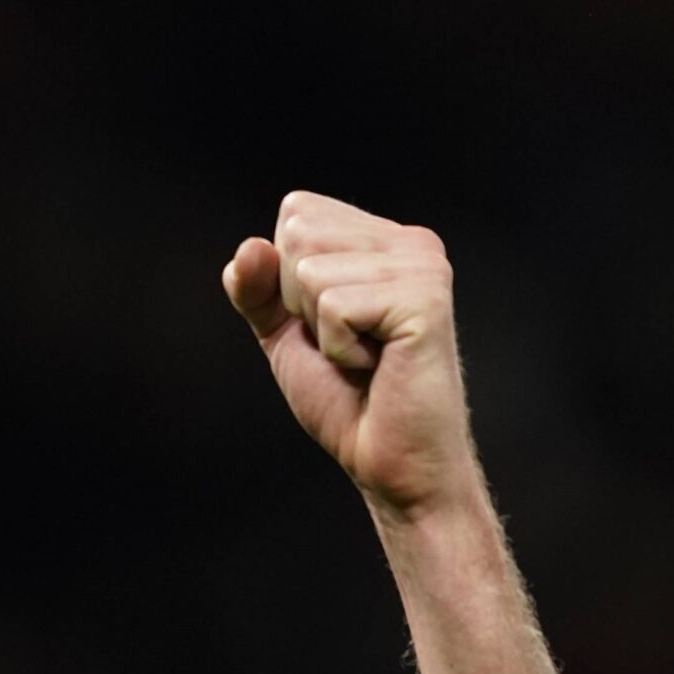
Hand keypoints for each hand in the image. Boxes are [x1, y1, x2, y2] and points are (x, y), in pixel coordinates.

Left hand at [223, 192, 482, 521]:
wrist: (388, 461)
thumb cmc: (345, 399)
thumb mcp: (285, 333)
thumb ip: (257, 288)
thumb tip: (248, 248)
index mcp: (383, 238)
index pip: (296, 212)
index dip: (285, 279)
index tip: (329, 325)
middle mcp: (410, 241)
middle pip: (300, 232)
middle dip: (299, 303)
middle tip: (347, 346)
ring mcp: (422, 266)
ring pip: (312, 270)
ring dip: (321, 330)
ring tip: (365, 357)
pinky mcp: (425, 298)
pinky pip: (334, 306)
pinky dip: (339, 349)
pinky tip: (376, 366)